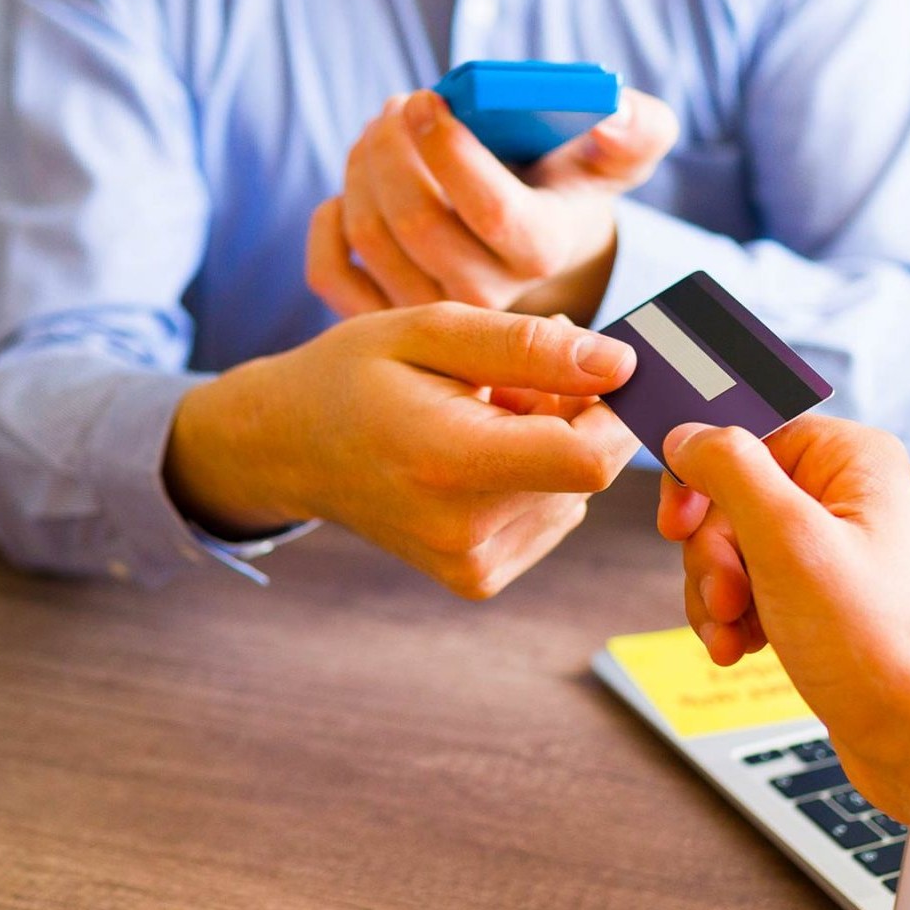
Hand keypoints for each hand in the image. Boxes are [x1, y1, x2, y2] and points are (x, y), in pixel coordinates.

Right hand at [166, 304, 638, 598]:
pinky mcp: (476, 578)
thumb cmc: (355, 374)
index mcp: (449, 462)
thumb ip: (529, 347)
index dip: (615, 411)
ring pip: (574, 495)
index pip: (589, 459)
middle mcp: (463, 532)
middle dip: (570, 417)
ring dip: (549, 448)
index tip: (595, 369)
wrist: (288, 447)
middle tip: (502, 382)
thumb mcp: (432, 331)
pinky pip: (550, 518)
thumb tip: (621, 366)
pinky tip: (476, 455)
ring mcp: (469, 565)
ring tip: (478, 418)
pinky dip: (531, 480)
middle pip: (583, 473)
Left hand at [307, 87, 679, 324]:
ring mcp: (432, 312)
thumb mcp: (620, 150)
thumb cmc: (572, 183)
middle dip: (392, 152)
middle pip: (418, 226)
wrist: (545, 241)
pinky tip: (346, 188)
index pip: (492, 212)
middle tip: (396, 105)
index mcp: (543, 251)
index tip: (427, 100)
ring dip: (361, 171)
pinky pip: (329, 274)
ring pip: (370, 239)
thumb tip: (609, 115)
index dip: (451, 153)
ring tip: (379, 131)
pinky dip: (325, 224)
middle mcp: (488, 299)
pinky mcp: (384, 315)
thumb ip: (635, 128)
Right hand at [656, 418, 909, 817]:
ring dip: (714, 595)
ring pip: (729, 548)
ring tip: (735, 634)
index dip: (702, 477)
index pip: (746, 433)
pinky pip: (747, 588)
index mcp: (850, 459)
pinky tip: (742, 648)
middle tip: (728, 597)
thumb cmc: (879, 646)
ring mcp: (829, 549)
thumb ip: (730, 471)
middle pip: (729, 497)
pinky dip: (732, 619)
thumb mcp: (788, 541)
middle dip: (712, 556)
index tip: (681, 522)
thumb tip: (688, 434)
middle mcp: (843, 495)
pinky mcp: (816, 597)